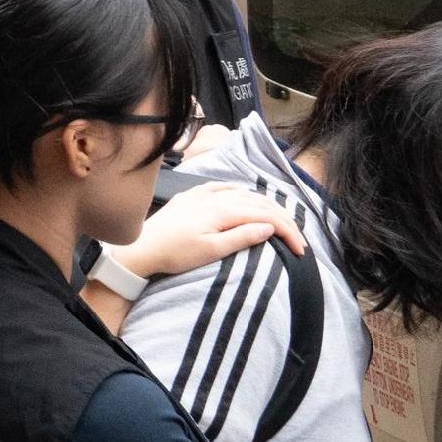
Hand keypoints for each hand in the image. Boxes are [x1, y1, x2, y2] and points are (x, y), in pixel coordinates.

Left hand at [109, 182, 310, 288]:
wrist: (141, 247)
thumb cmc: (174, 254)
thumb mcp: (211, 251)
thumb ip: (241, 237)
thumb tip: (269, 227)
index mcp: (224, 210)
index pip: (267, 216)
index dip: (289, 231)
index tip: (301, 250)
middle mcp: (216, 196)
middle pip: (260, 202)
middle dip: (283, 220)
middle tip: (297, 239)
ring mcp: (203, 193)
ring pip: (244, 193)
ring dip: (266, 206)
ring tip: (280, 221)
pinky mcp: (192, 196)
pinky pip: (223, 187)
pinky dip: (241, 192)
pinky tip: (244, 196)